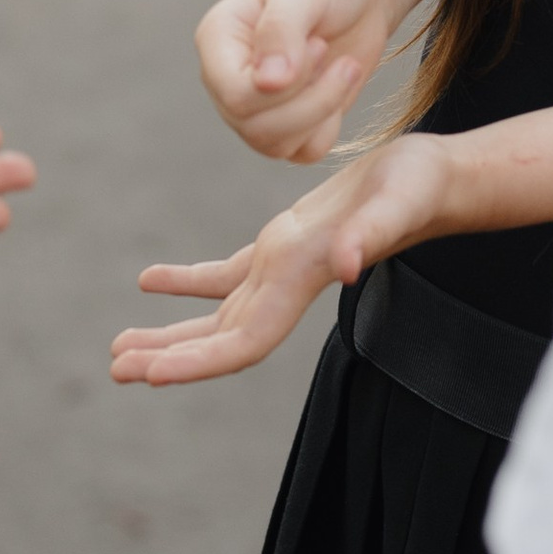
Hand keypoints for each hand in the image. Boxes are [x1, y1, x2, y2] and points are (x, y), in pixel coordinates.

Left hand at [113, 131, 456, 386]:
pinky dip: (186, 282)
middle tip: (114, 370)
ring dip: (170, 333)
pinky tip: (148, 282)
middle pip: (219, 340)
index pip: (242, 341)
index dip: (196, 362)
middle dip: (167, 357)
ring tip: (119, 347)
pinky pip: (225, 275)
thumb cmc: (422, 187)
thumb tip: (347, 266)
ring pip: (216, 315)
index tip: (149, 375)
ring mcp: (283, 269)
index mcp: (301, 280)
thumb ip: (374, 234)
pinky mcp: (284, 244)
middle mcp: (286, 285)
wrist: (438, 178)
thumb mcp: (397, 202)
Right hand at [193, 0, 404, 160]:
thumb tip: (266, 83)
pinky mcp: (286, 124)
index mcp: (217, 40)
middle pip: (253, 126)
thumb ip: (281, 30)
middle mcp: (226, 77)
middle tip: (339, 58)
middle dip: (310, 101)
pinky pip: (301, 153)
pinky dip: (328, 128)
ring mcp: (254, 105)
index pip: (233, 94)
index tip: (318, 44)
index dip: (283, 86)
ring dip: (322, 112)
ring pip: (275, 145)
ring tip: (343, 68)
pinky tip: (338, 89)